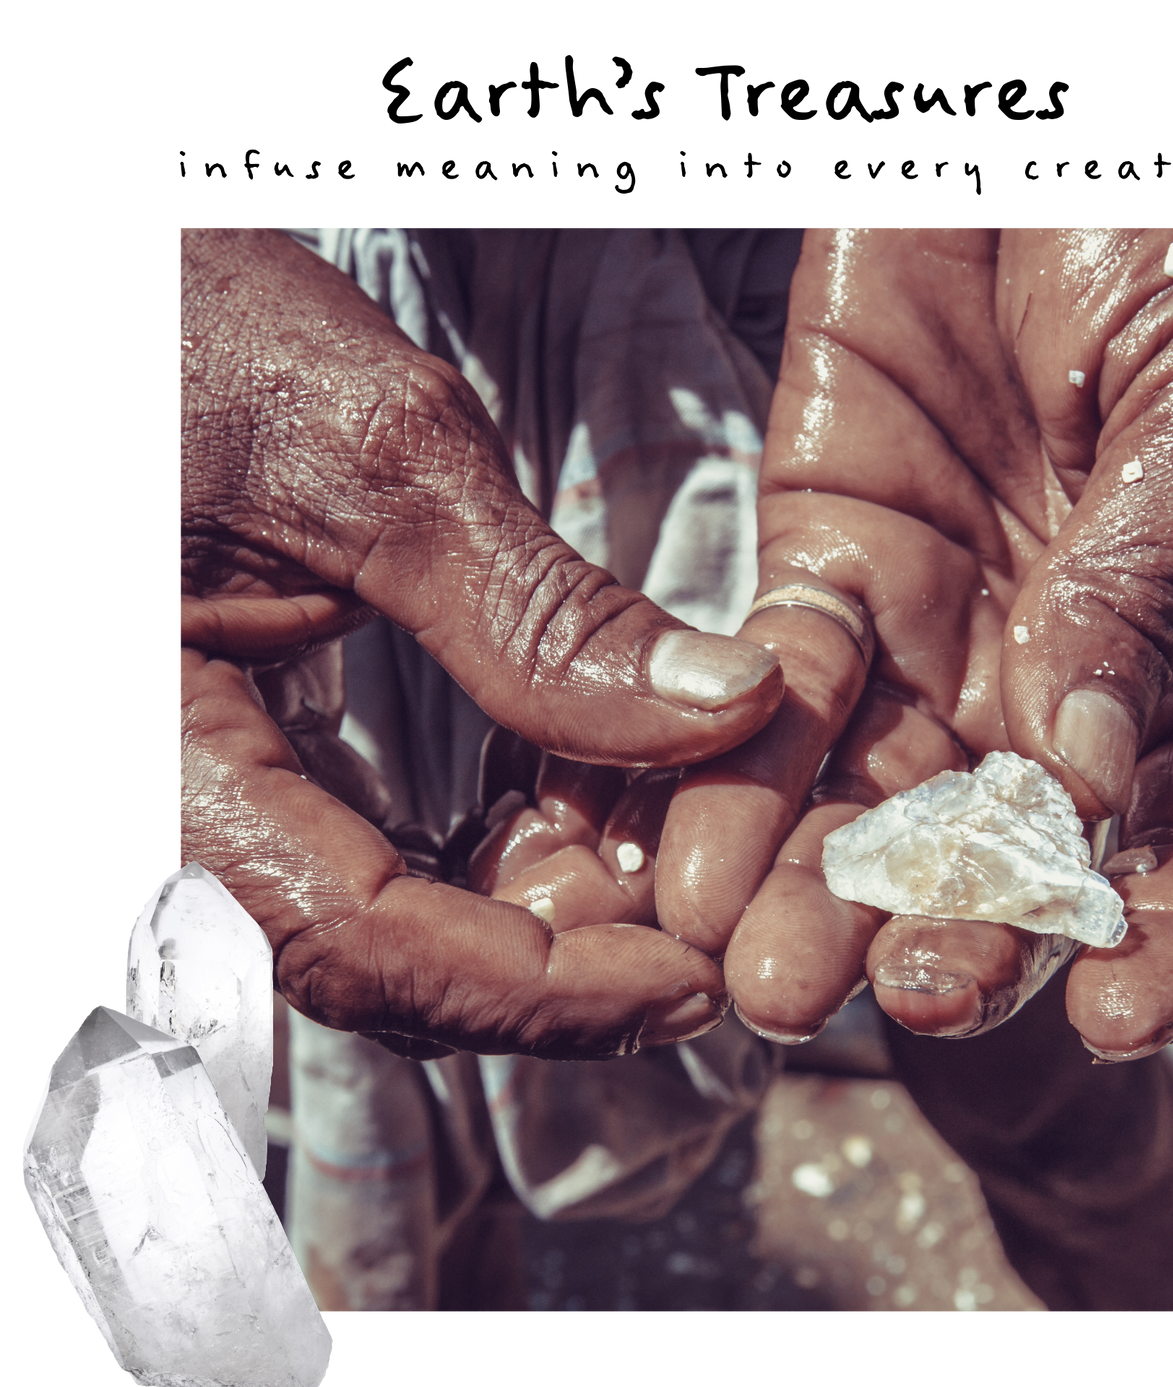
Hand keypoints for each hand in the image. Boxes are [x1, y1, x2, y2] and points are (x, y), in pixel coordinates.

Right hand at [178, 228, 783, 1059]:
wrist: (132, 306)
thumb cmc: (199, 341)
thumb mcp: (382, 461)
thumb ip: (547, 615)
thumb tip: (736, 705)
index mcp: (163, 756)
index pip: (363, 941)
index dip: (542, 990)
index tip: (693, 981)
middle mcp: (164, 811)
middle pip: (375, 964)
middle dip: (552, 959)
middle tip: (699, 914)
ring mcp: (194, 795)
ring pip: (372, 924)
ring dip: (523, 913)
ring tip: (648, 850)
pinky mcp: (234, 764)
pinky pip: (353, 858)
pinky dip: (473, 855)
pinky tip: (561, 805)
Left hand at [655, 227, 1172, 1058]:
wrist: (1047, 152)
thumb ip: (1149, 580)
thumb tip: (1089, 774)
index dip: (1170, 922)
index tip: (1121, 1019)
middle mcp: (1067, 661)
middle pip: (1014, 828)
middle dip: (957, 921)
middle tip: (899, 999)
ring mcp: (945, 617)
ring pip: (880, 777)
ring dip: (823, 872)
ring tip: (770, 964)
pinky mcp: (830, 557)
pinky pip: (782, 675)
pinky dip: (738, 756)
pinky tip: (700, 843)